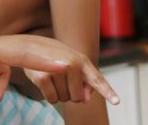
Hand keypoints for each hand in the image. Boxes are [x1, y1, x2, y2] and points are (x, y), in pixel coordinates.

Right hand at [0, 34, 118, 105]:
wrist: (30, 45)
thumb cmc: (55, 57)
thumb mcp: (73, 65)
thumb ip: (84, 82)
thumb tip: (84, 100)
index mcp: (82, 60)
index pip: (96, 78)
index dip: (107, 91)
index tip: (117, 102)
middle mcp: (72, 64)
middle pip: (77, 97)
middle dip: (70, 94)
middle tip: (61, 80)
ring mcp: (57, 70)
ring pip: (64, 99)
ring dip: (58, 93)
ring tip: (52, 77)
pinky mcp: (43, 77)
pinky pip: (52, 99)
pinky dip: (49, 95)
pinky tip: (45, 82)